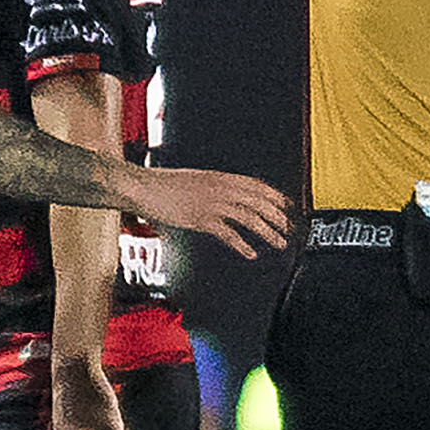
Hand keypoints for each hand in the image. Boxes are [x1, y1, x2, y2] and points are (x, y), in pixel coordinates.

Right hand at [117, 159, 294, 257]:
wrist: (142, 186)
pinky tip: (251, 253)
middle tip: (288, 228)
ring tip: (279, 243)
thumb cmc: (163, 185)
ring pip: (249, 217)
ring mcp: (211, 203)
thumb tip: (226, 195)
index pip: (256, 185)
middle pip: (258, 201)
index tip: (287, 206)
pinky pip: (228, 234)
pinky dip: (242, 245)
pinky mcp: (200, 219)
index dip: (275, 196)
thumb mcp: (194, 180)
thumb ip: (212, 187)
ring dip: (267, 231)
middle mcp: (220, 188)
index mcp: (220, 177)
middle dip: (277, 216)